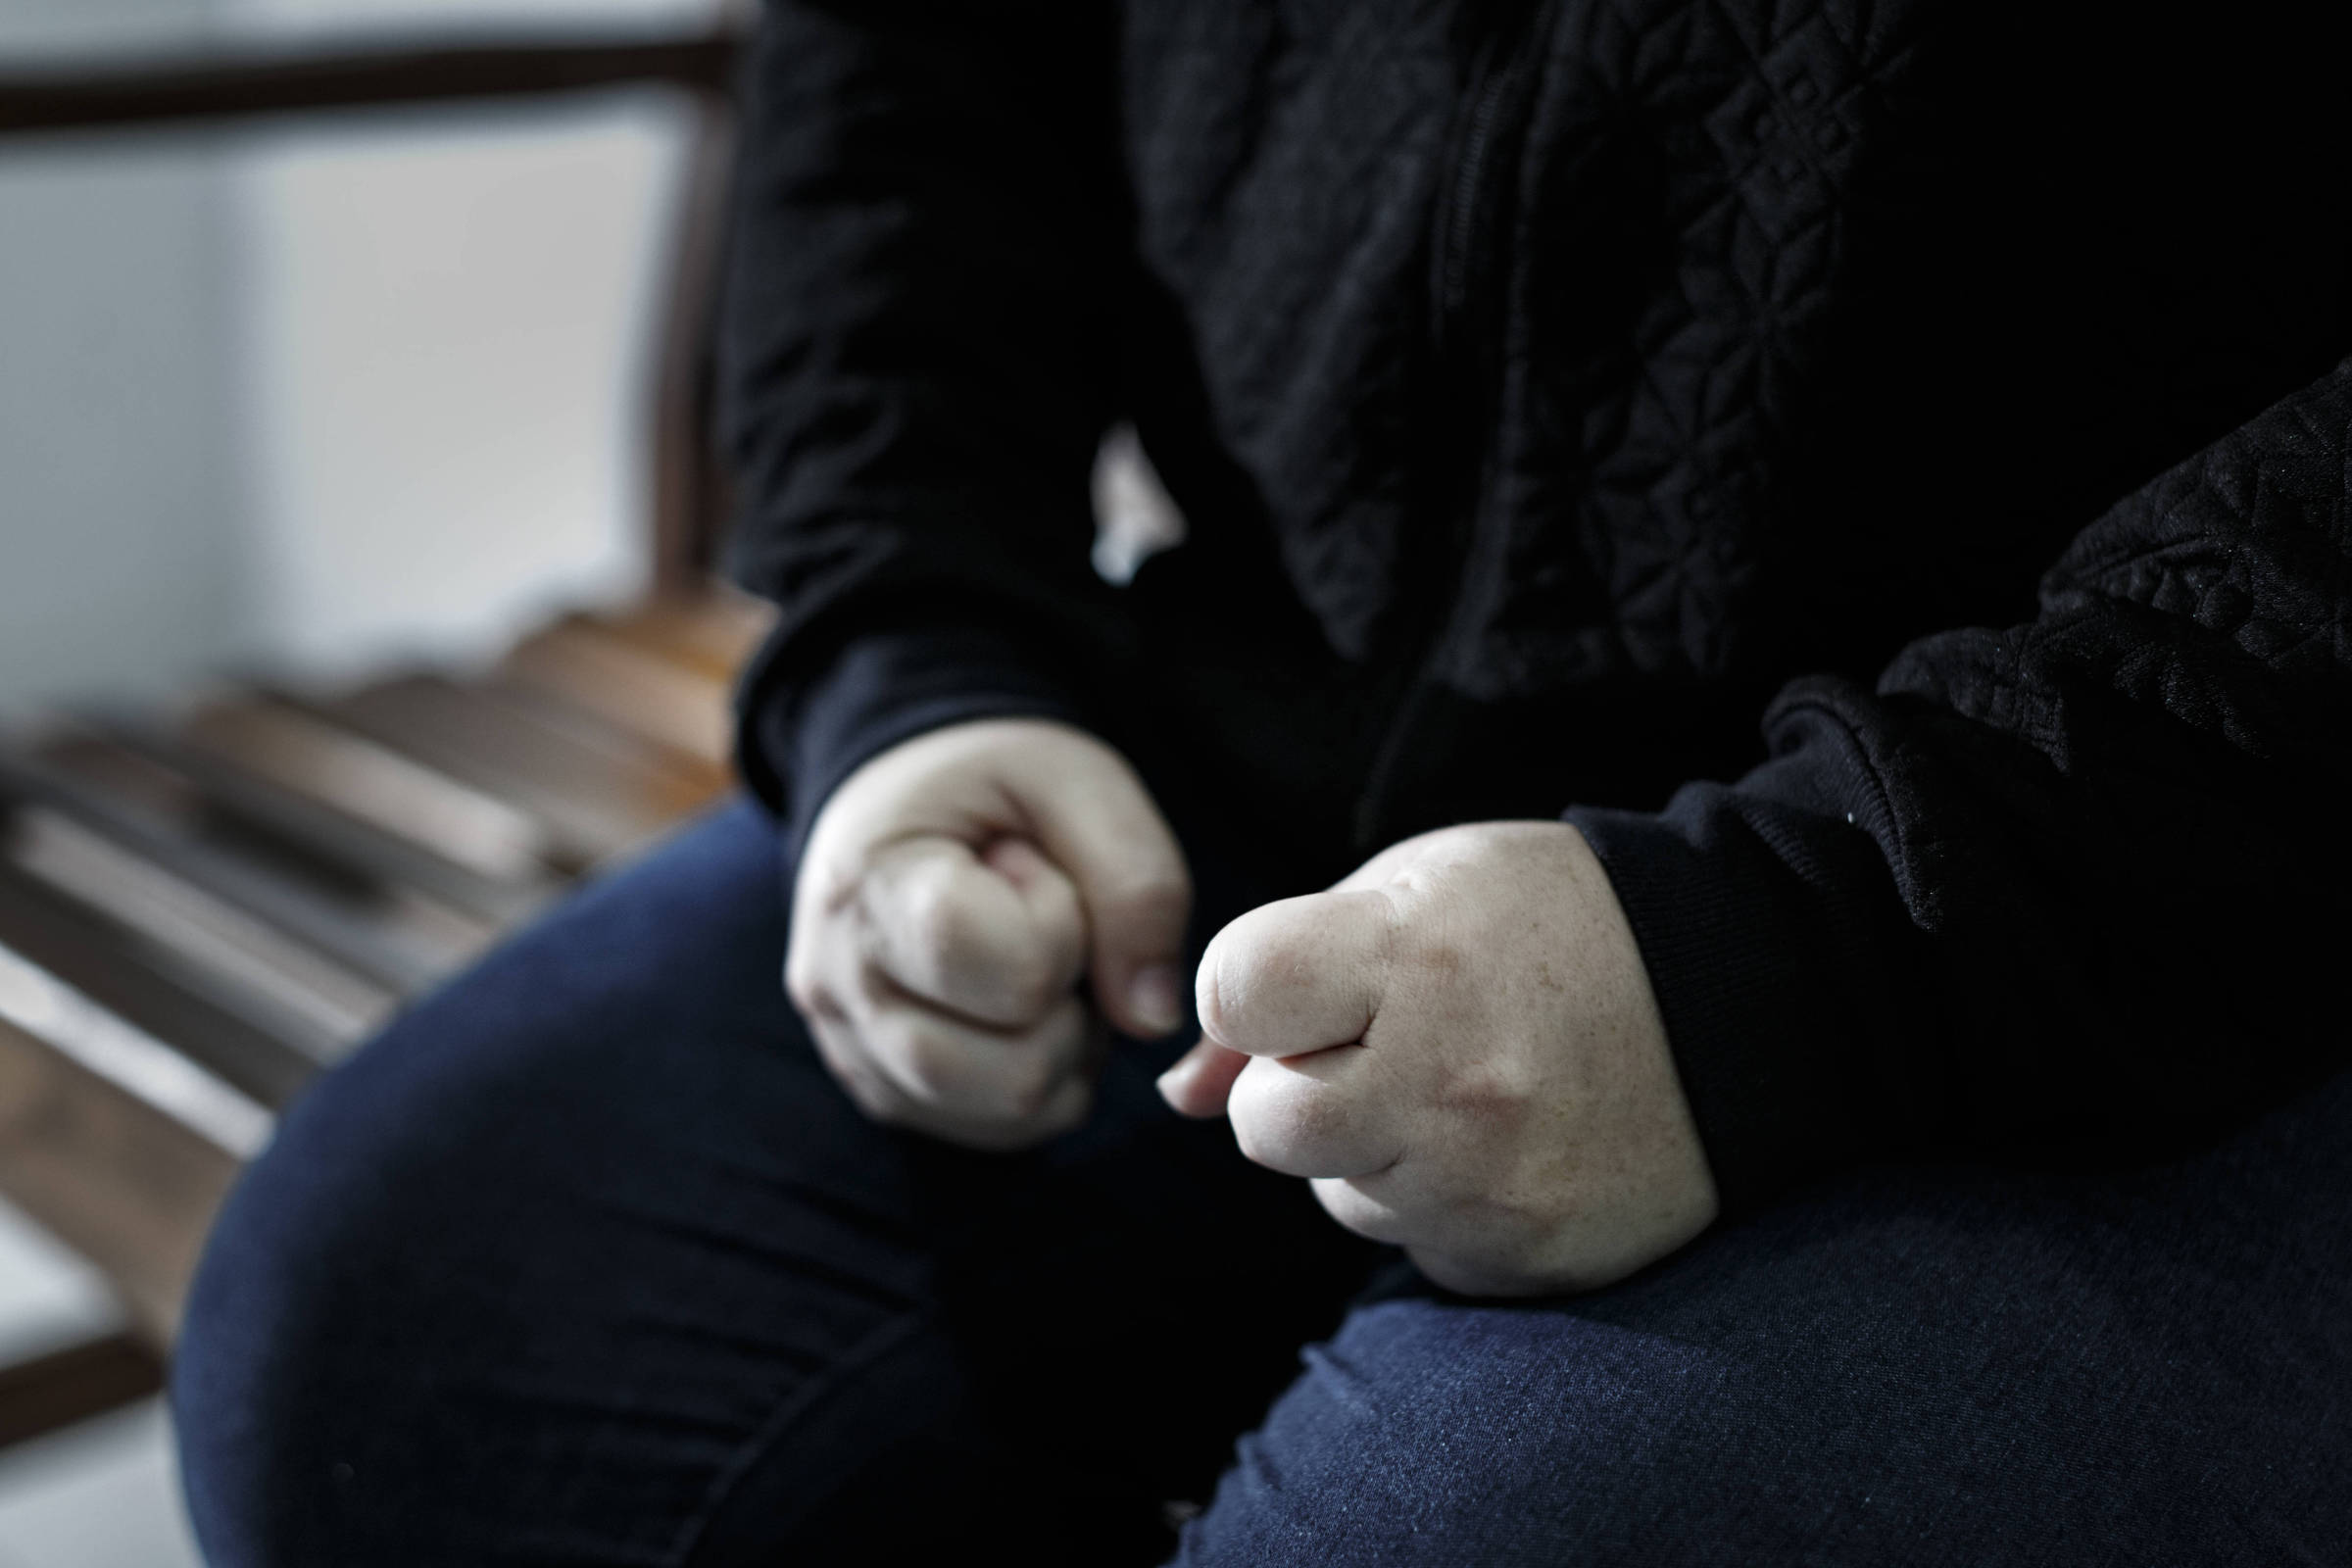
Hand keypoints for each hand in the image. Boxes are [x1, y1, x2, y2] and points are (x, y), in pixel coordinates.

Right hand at [789, 719, 1189, 1149]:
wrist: (904, 796)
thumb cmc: (990, 782)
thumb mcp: (1079, 782)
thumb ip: (1137, 885)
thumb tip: (1150, 1021)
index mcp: (870, 889)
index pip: (1013, 970)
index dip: (1063, 923)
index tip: (1027, 863)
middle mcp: (838, 987)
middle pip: (1014, 1072)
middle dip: (1069, 1002)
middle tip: (1043, 923)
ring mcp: (852, 1052)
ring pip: (1011, 1114)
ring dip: (1061, 1048)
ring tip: (1033, 963)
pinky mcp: (882, 1092)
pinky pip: (999, 1132)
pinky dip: (1038, 1080)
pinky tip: (1016, 1006)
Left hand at [1157, 821, 1716, 1293]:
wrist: (1739, 991)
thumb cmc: (1548, 923)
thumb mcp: (1415, 891)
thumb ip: (1284, 975)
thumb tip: (1182, 1091)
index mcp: (1408, 956)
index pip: (1235, 995)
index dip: (1253, 993)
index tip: (1305, 987)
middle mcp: (1447, 1078)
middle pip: (1265, 1125)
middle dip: (1296, 1090)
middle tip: (1377, 1048)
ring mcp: (1489, 1182)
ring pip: (1340, 1195)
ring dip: (1373, 1150)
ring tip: (1466, 1085)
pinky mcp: (1523, 1256)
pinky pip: (1419, 1248)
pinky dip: (1442, 1206)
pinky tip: (1509, 1145)